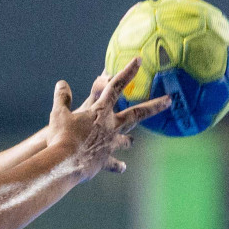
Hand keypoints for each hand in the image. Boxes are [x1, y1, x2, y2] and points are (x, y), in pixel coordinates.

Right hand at [46, 59, 170, 179]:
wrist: (64, 162)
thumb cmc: (61, 135)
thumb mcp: (58, 114)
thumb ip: (62, 98)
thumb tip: (61, 84)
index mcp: (100, 111)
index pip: (115, 86)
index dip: (127, 72)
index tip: (139, 60)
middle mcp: (110, 126)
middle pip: (136, 113)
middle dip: (155, 105)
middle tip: (170, 100)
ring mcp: (110, 144)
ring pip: (125, 140)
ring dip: (128, 140)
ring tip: (131, 142)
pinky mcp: (104, 161)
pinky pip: (113, 163)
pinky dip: (117, 165)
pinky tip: (122, 167)